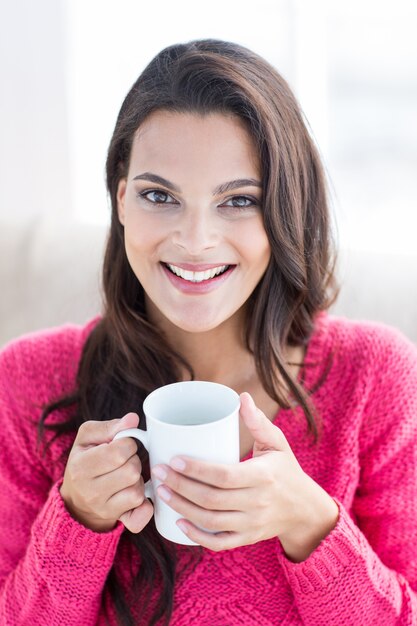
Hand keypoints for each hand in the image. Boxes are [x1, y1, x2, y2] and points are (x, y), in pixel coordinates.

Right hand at [60, 412, 152, 532]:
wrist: (76, 499)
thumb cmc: (84, 460)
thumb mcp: (87, 437)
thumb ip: (110, 427)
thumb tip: (132, 419)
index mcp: (81, 467)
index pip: (119, 452)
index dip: (128, 444)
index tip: (122, 445)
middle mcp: (91, 492)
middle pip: (131, 471)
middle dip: (133, 461)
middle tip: (124, 461)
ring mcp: (104, 509)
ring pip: (138, 491)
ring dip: (138, 480)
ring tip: (126, 476)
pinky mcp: (118, 521)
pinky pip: (141, 515)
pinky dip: (146, 505)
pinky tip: (139, 495)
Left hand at [152, 393, 338, 560]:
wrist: (305, 509)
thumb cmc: (286, 470)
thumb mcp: (277, 443)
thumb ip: (258, 421)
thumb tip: (242, 397)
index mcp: (263, 476)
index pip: (224, 476)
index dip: (196, 469)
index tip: (174, 459)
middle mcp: (258, 503)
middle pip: (212, 499)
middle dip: (180, 486)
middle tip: (158, 472)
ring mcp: (252, 524)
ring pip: (211, 520)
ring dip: (182, 507)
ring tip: (161, 492)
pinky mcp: (247, 538)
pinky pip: (219, 543)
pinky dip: (197, 536)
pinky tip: (179, 522)